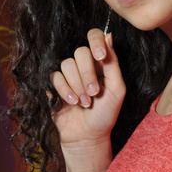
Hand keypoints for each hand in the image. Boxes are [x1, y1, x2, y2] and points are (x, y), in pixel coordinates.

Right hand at [48, 28, 125, 146]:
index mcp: (100, 63)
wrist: (87, 135)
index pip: (95, 36)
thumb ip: (113, 63)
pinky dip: (65, 91)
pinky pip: (55, 77)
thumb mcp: (117, 89)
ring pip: (67, 65)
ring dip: (77, 86)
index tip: (100, 57)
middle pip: (80, 52)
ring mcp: (68, 74)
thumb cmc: (105, 114)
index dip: (96, 41)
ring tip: (85, 103)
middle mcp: (83, 65)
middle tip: (94, 93)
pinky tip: (73, 103)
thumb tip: (109, 36)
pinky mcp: (54, 84)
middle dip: (88, 74)